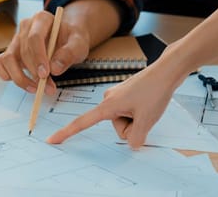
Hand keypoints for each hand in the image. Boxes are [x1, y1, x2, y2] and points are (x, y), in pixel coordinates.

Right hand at [0, 10, 90, 94]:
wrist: (67, 39)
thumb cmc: (71, 39)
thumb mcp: (79, 44)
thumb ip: (69, 53)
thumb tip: (55, 68)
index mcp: (42, 19)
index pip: (34, 38)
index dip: (38, 57)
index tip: (45, 74)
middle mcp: (25, 27)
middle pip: (22, 51)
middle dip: (33, 73)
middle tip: (46, 87)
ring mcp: (16, 40)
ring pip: (7, 59)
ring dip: (19, 77)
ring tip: (35, 88)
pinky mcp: (10, 52)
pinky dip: (6, 75)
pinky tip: (23, 82)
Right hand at [45, 62, 188, 148]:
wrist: (166, 71)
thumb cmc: (155, 91)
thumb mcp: (147, 120)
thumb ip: (136, 138)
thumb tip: (133, 145)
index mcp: (107, 106)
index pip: (82, 123)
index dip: (66, 133)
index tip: (51, 140)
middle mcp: (108, 100)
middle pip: (117, 128)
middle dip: (132, 126)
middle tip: (146, 112)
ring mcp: (116, 97)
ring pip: (124, 121)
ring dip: (137, 119)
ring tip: (148, 106)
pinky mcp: (124, 96)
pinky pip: (128, 113)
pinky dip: (139, 113)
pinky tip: (148, 102)